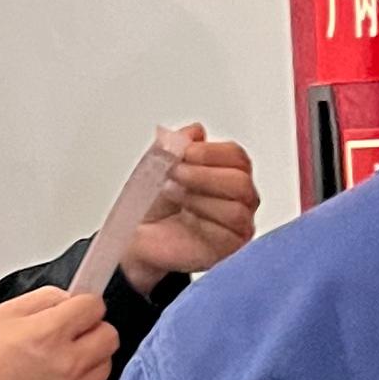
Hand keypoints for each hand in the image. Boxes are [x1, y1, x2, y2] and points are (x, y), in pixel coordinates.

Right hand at [0, 286, 115, 379]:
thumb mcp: (5, 313)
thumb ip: (45, 298)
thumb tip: (69, 298)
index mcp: (50, 333)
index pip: (95, 306)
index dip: (83, 305)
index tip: (75, 311)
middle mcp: (68, 364)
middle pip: (110, 335)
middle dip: (93, 330)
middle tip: (71, 336)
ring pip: (105, 364)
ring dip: (90, 359)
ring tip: (61, 363)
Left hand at [120, 130, 259, 290]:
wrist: (137, 237)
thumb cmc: (153, 205)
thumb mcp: (161, 162)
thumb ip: (179, 142)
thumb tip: (195, 131)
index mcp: (227, 173)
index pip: (236, 156)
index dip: (210, 152)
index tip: (184, 152)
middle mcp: (239, 198)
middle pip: (241, 180)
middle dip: (203, 173)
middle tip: (175, 172)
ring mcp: (237, 225)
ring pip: (237, 207)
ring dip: (199, 195)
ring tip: (173, 193)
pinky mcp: (231, 248)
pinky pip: (230, 231)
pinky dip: (203, 217)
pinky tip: (184, 214)